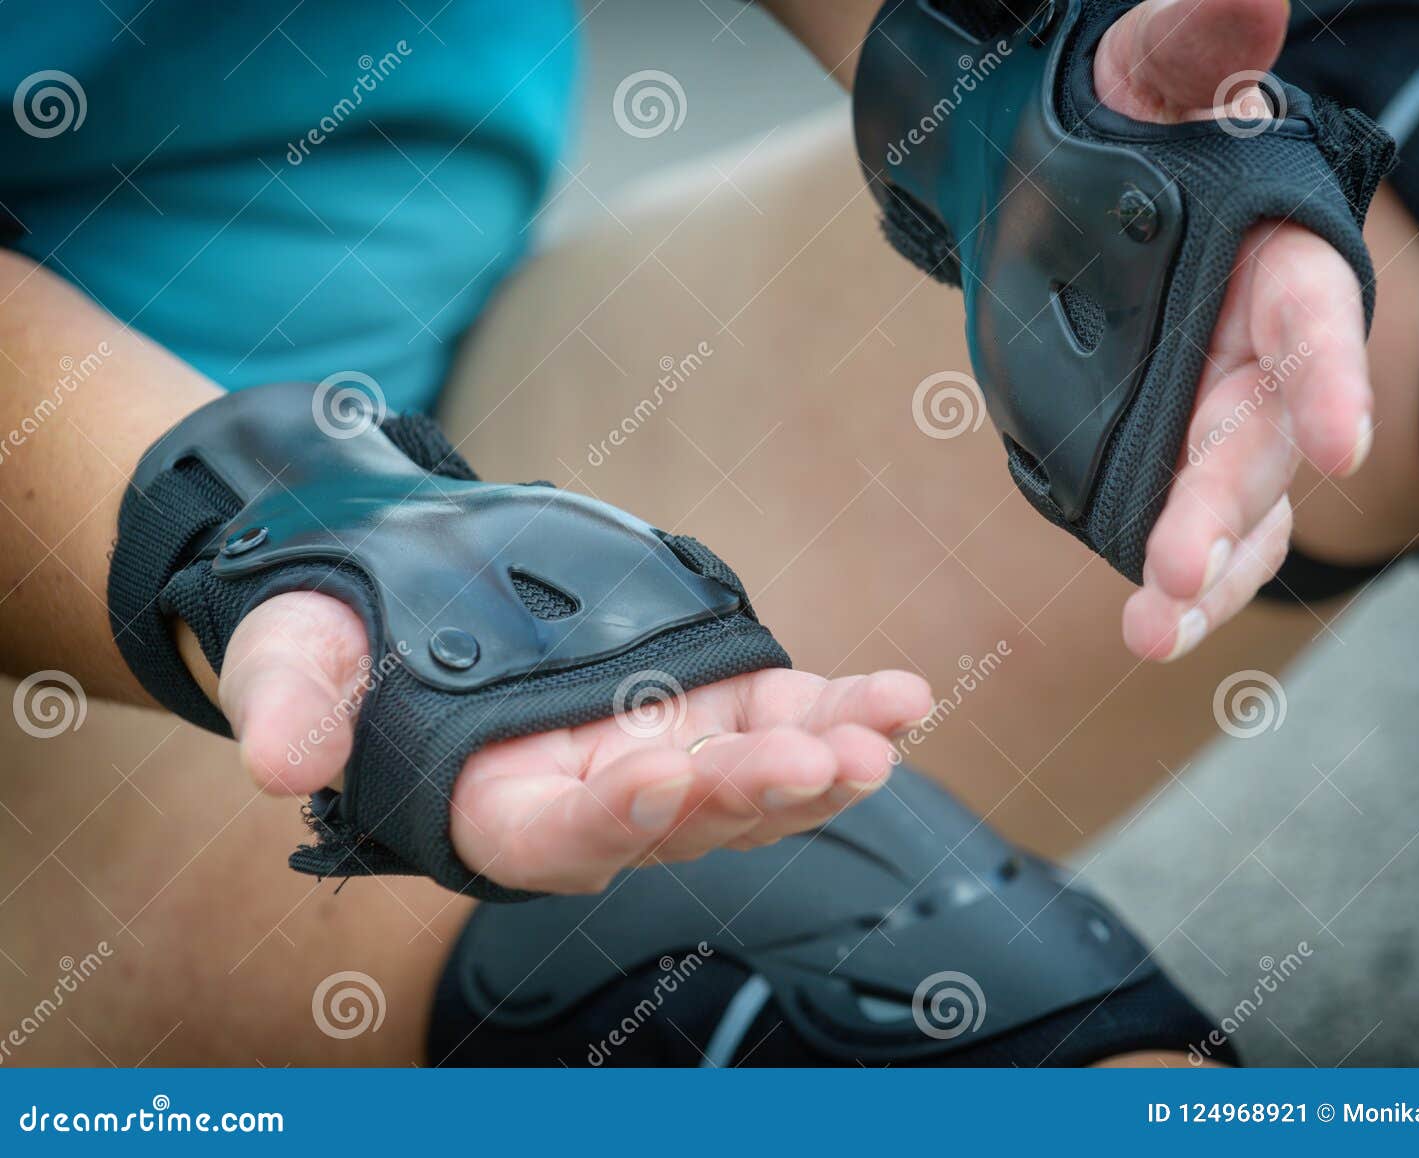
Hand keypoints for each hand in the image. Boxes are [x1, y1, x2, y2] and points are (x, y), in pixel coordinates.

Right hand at [184, 591, 931, 893]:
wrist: (403, 590)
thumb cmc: (339, 635)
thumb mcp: (289, 654)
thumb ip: (288, 706)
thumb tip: (275, 764)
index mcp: (497, 810)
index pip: (561, 837)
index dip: (612, 818)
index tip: (657, 777)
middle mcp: (594, 802)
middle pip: (684, 819)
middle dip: (750, 794)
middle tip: (818, 763)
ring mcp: (660, 754)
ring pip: (754, 780)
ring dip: (823, 762)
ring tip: (885, 731)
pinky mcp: (704, 705)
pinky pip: (784, 717)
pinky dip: (841, 713)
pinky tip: (903, 698)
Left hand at [1096, 0, 1374, 659]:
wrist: (1052, 185)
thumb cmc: (1122, 124)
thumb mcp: (1152, 74)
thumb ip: (1201, 48)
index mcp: (1281, 263)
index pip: (1316, 323)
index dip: (1330, 380)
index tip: (1336, 438)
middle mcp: (1264, 355)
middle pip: (1260, 440)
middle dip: (1224, 504)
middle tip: (1175, 568)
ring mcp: (1215, 417)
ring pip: (1235, 511)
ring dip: (1203, 574)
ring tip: (1153, 632)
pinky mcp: (1163, 460)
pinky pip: (1187, 533)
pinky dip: (1175, 586)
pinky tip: (1148, 627)